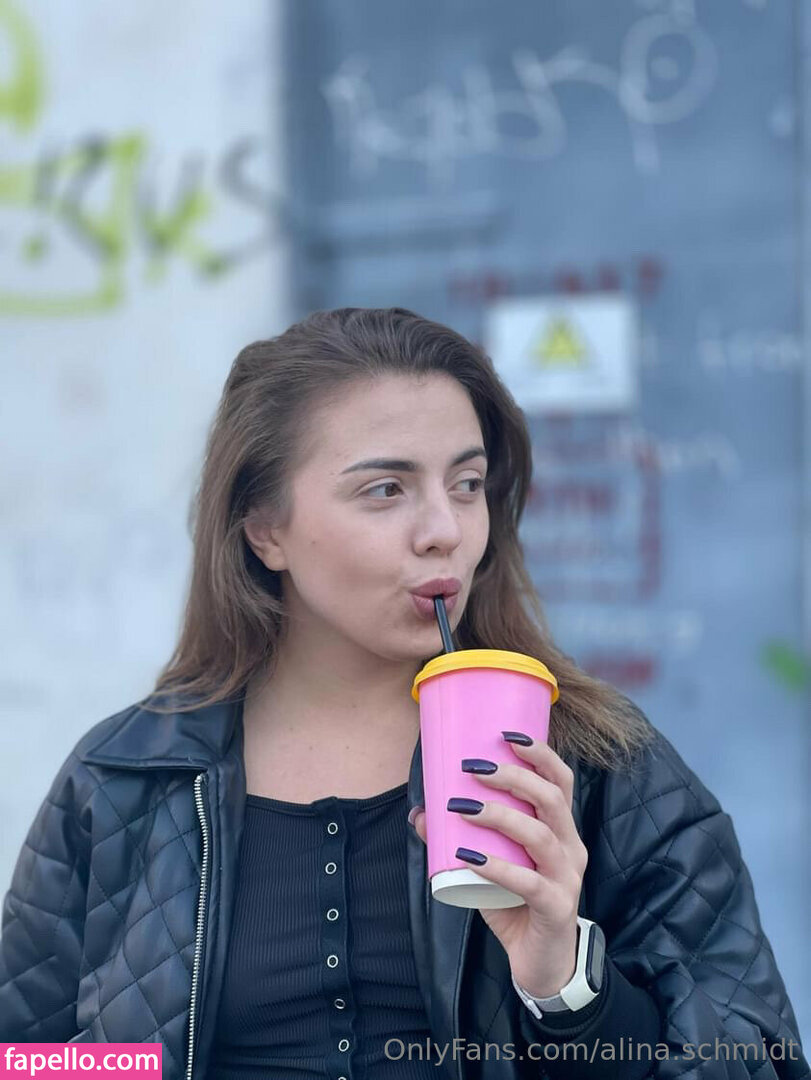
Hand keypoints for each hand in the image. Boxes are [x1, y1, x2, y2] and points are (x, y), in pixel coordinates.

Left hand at [410, 733, 587, 997]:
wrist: (541, 964)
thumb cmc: (516, 903)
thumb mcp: (487, 867)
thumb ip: (458, 839)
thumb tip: (420, 813)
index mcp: (561, 828)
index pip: (560, 780)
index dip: (539, 753)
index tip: (506, 735)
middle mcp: (571, 846)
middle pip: (552, 798)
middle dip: (513, 777)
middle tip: (473, 769)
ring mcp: (567, 877)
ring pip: (542, 835)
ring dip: (501, 816)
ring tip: (464, 809)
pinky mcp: (557, 908)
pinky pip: (530, 882)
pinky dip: (498, 866)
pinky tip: (470, 858)